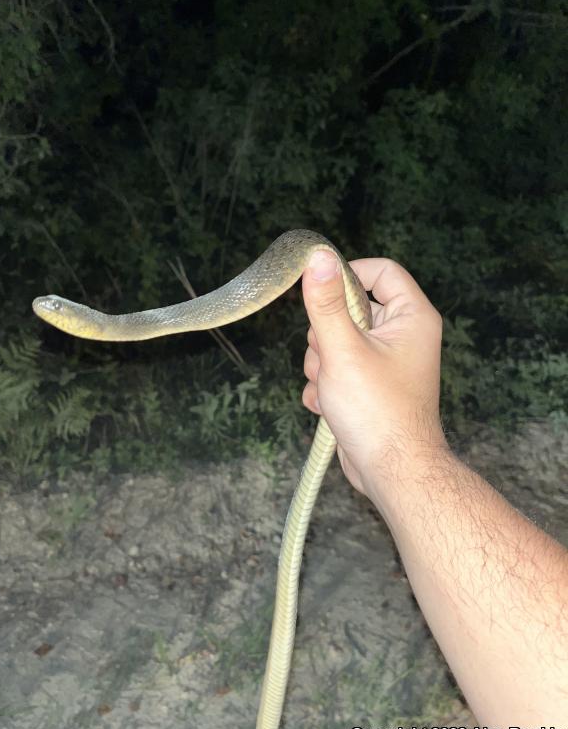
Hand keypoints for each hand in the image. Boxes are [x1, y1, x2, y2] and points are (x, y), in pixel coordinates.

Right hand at [301, 250, 446, 508]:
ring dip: (322, 364)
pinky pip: (337, 368)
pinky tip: (330, 406)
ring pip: (337, 340)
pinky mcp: (370, 385)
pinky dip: (327, 385)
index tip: (319, 290)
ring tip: (332, 388)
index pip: (380, 271)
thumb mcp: (343, 349)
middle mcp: (402, 335)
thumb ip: (327, 303)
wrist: (391, 471)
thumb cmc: (376, 410)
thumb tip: (318, 257)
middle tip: (328, 356)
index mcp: (411, 317)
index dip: (348, 275)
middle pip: (351, 308)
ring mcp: (385, 361)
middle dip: (326, 334)